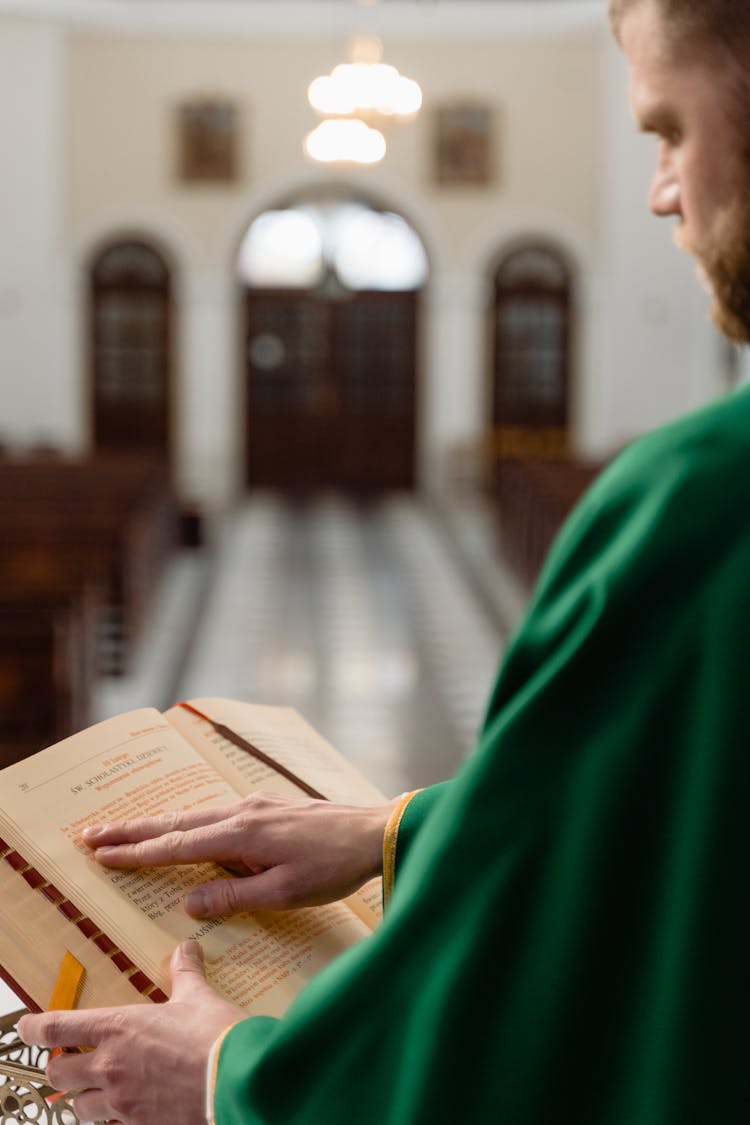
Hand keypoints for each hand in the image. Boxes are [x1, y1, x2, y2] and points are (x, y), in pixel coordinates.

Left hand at [17, 941, 244, 1124]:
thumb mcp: (199, 997)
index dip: (33, 1028)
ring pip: (80, 1108)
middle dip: (60, 1069)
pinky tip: (133, 1108)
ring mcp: (123, 1102)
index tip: (26, 1027)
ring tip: (102, 1088)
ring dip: (86, 1098)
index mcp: (118, 1028)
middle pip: (58, 1075)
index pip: (56, 1029)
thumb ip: (185, 973)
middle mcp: (111, 1066)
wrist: (237, 1082)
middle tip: (72, 1061)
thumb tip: (186, 948)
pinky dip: (116, 1119)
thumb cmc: (215, 1037)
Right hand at [83, 791, 396, 917]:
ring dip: (158, 824)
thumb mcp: (284, 893)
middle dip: (132, 830)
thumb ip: (233, 896)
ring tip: (126, 830)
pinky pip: (217, 812)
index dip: (136, 852)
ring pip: (195, 815)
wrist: (376, 831)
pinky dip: (189, 821)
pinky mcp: (269, 804)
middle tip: (91, 834)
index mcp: (240, 835)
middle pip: (176, 822)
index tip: (101, 854)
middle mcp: (242, 812)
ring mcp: (256, 804)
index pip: (176, 845)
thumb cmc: (333, 867)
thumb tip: (187, 902)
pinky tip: (186, 827)